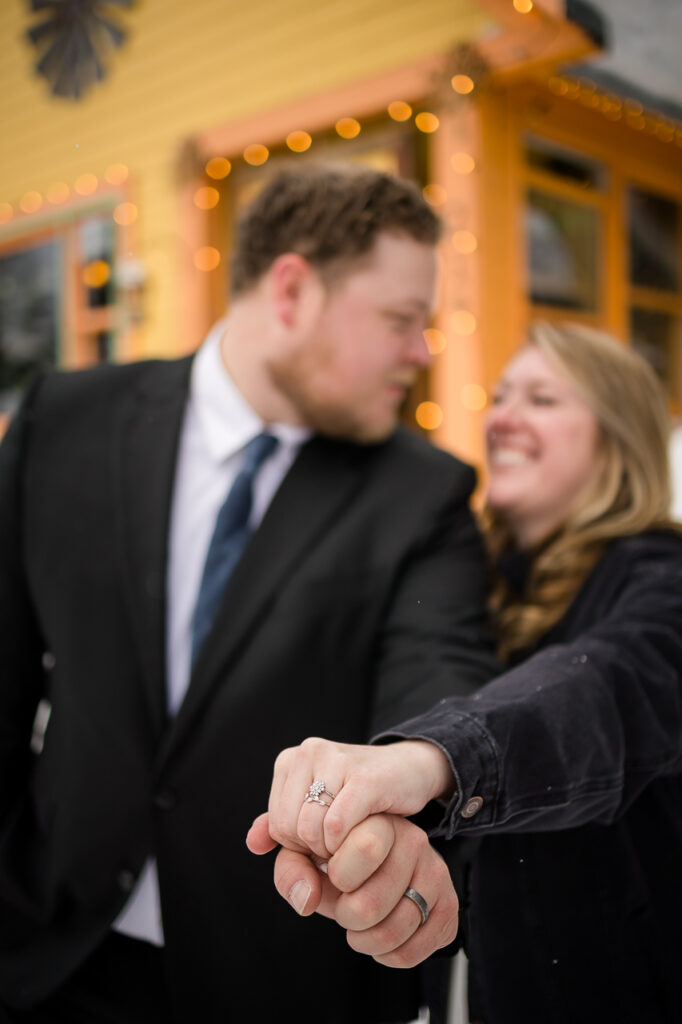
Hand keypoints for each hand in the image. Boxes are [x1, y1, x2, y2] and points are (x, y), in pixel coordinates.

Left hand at [247, 811, 458, 966]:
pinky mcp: (448, 904)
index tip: (332, 872)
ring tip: (359, 927)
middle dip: (346, 915)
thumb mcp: (306, 853)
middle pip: (372, 902)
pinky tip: (381, 941)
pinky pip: (416, 949)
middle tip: (344, 906)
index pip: (365, 847)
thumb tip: (306, 899)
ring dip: (366, 940)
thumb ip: (292, 868)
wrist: (372, 869)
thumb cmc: (335, 860)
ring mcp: (435, 872)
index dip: (337, 875)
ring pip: (395, 929)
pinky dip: (391, 956)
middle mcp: (414, 840)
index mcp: (379, 820)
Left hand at [264, 736, 453, 861]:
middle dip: (315, 847)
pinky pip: (336, 826)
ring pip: (310, 830)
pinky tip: (362, 834)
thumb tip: (253, 845)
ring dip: (333, 848)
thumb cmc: (358, 796)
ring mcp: (336, 760)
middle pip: (289, 829)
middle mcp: (308, 752)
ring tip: (351, 836)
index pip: (275, 824)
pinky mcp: (364, 778)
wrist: (407, 771)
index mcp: (290, 759)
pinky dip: (346, 844)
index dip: (300, 844)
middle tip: (341, 839)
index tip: (325, 836)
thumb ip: (281, 826)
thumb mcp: (314, 809)